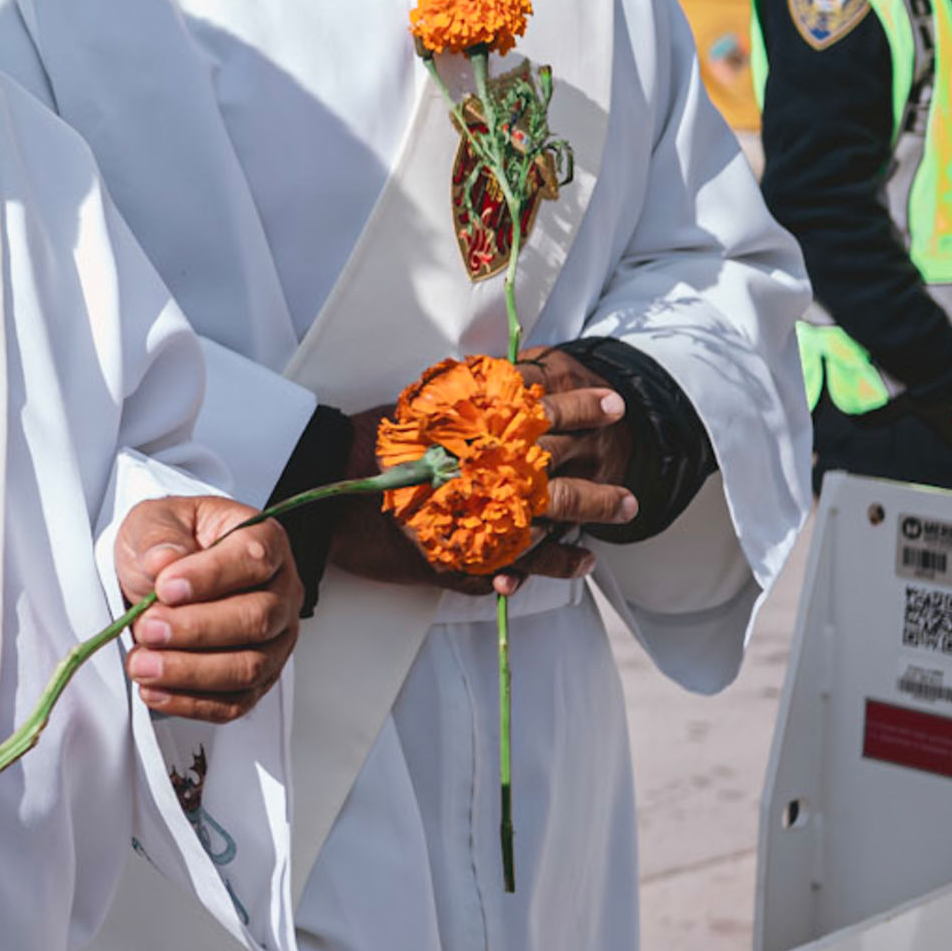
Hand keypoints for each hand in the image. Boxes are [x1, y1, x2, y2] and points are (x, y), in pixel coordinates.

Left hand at [115, 496, 300, 720]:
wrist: (163, 576)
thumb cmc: (170, 542)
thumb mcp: (155, 520)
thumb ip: (159, 536)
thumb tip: (164, 561)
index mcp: (264, 541)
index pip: (252, 560)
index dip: (210, 577)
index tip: (165, 587)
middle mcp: (280, 592)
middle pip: (256, 619)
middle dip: (196, 629)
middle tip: (147, 628)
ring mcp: (274, 639)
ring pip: (249, 667)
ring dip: (190, 671)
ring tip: (143, 663)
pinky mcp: (257, 677)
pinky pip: (235, 701)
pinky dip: (193, 702)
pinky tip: (156, 690)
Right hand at [328, 348, 633, 593]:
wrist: (324, 487)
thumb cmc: (367, 443)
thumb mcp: (420, 407)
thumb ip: (464, 399)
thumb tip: (498, 381)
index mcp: (479, 437)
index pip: (547, 415)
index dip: (583, 407)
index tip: (612, 404)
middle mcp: (486, 481)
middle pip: (560, 480)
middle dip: (600, 483)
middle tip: (627, 489)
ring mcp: (475, 525)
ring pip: (547, 530)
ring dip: (585, 528)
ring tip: (613, 526)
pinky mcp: (458, 560)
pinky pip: (514, 569)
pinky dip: (546, 568)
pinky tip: (574, 564)